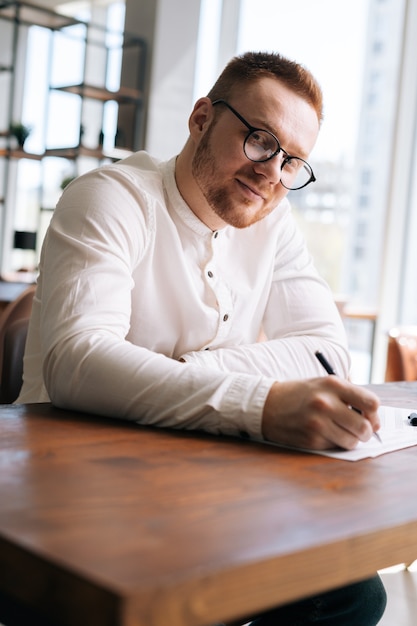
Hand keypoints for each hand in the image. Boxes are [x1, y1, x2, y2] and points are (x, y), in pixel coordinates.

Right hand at [262, 376, 379, 449]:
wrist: (267, 405)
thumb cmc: (300, 395)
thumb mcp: (323, 384)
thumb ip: (349, 397)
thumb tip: (374, 420)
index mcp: (332, 385)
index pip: (371, 403)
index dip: (375, 414)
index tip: (371, 418)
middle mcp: (326, 403)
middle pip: (364, 426)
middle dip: (366, 432)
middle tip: (361, 431)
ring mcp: (318, 423)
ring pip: (352, 441)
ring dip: (351, 440)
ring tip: (341, 432)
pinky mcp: (311, 439)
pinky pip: (335, 446)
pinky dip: (333, 443)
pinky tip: (323, 434)